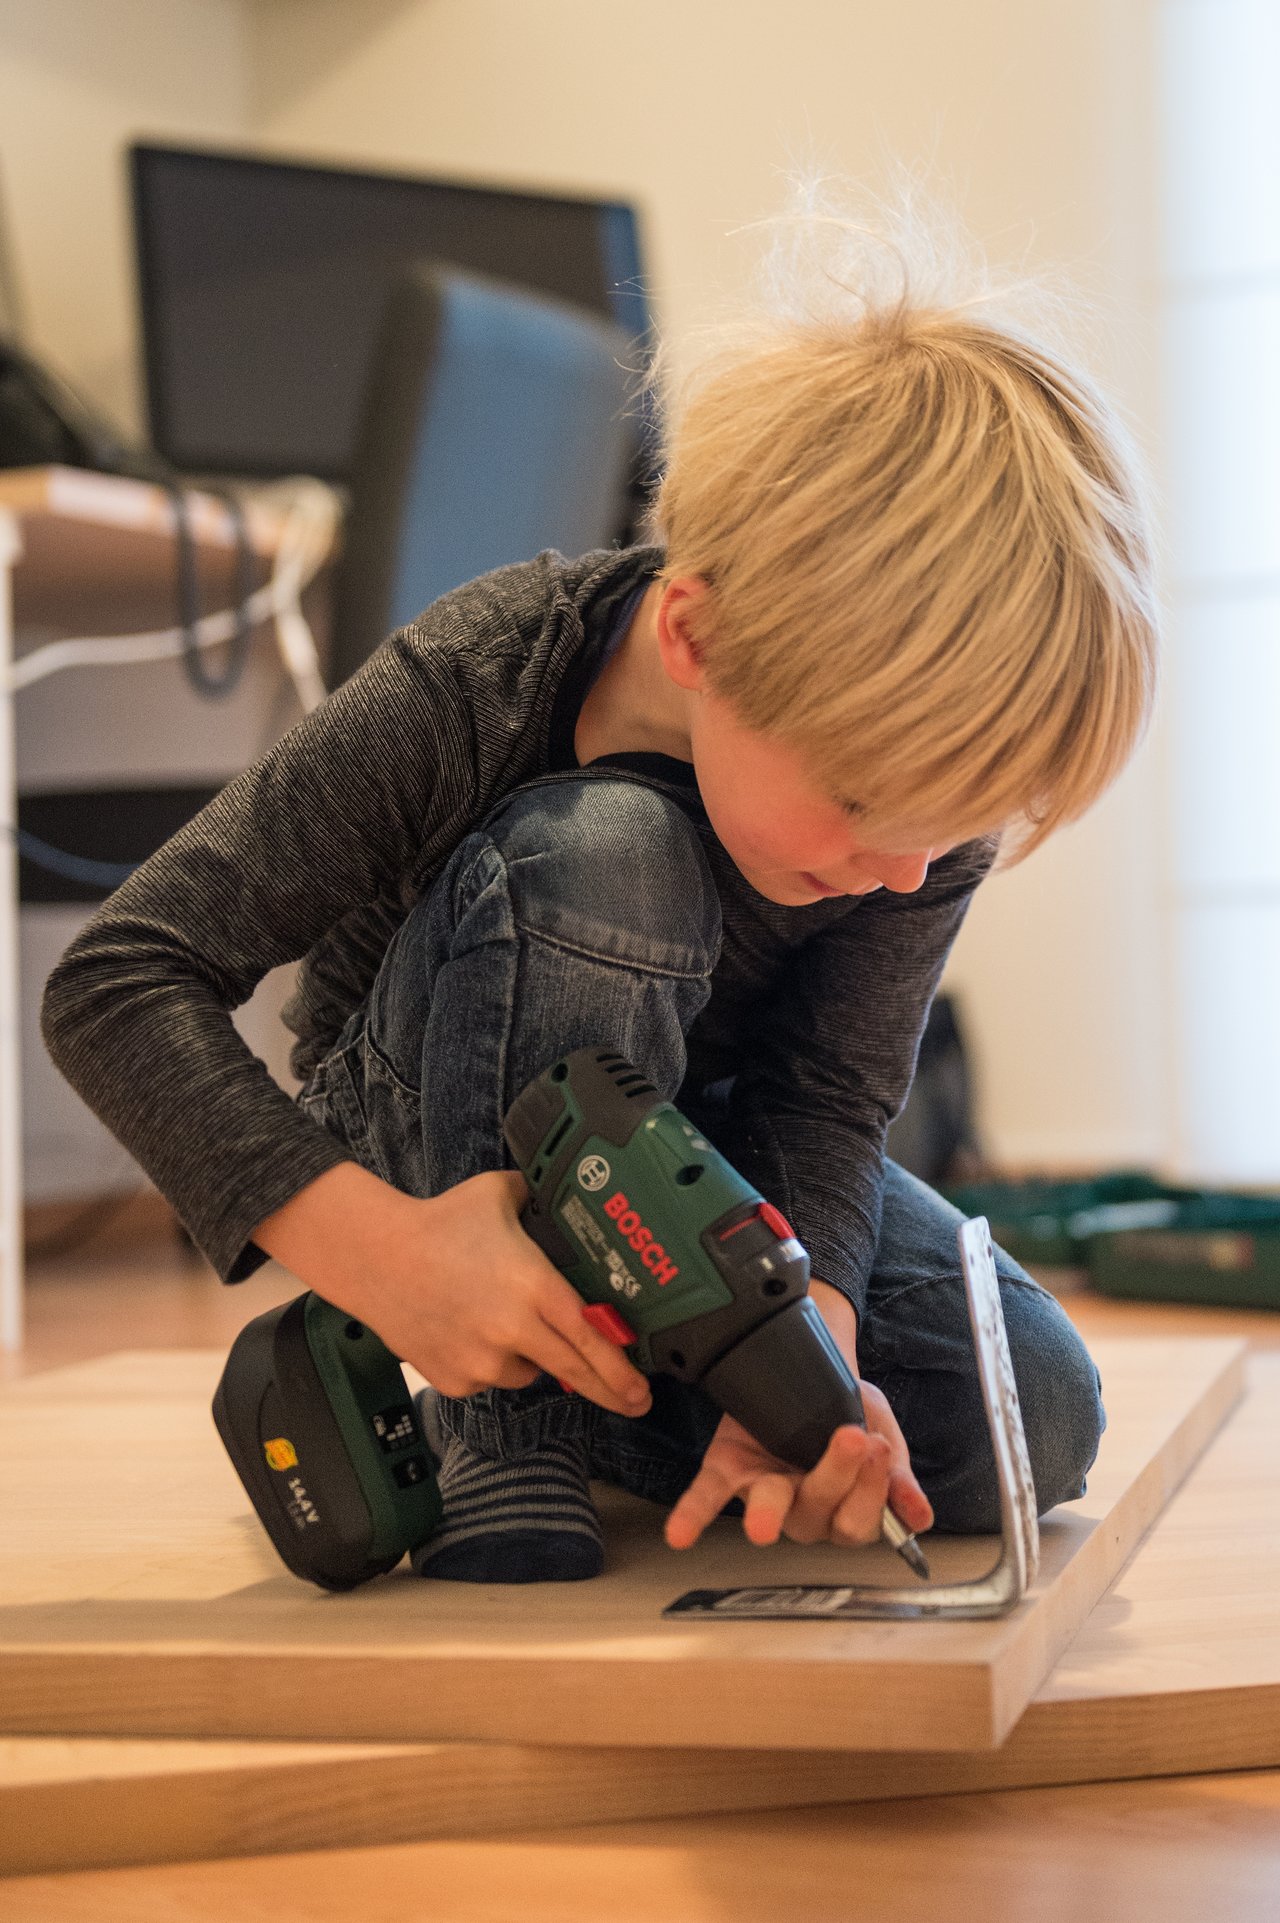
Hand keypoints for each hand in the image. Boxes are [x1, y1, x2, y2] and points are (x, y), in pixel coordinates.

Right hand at [260, 1161, 652, 1418]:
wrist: (374, 1256)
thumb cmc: (438, 1222)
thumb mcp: (498, 1195)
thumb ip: (538, 1197)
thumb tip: (564, 1189)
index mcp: (533, 1287)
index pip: (590, 1336)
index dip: (620, 1367)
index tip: (643, 1388)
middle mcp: (513, 1331)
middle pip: (574, 1372)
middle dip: (610, 1391)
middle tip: (634, 1403)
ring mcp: (483, 1361)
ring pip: (527, 1372)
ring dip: (530, 1356)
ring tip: (497, 1316)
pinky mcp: (455, 1380)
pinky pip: (489, 1378)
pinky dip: (489, 1362)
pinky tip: (466, 1328)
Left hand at [664, 1380, 932, 1549]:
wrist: (814, 1366)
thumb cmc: (849, 1409)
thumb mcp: (882, 1429)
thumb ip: (897, 1474)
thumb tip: (920, 1517)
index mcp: (844, 1508)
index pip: (859, 1522)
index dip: (872, 1493)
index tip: (881, 1449)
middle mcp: (804, 1509)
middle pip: (819, 1514)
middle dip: (837, 1477)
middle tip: (855, 1440)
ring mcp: (764, 1492)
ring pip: (771, 1507)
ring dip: (766, 1514)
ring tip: (762, 1526)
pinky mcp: (729, 1470)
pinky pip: (710, 1495)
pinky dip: (693, 1514)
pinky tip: (680, 1535)